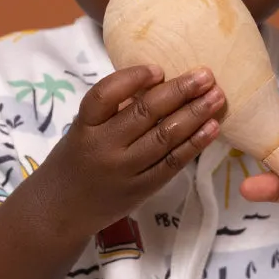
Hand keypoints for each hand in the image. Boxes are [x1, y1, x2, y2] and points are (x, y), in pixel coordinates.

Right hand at [38, 64, 223, 236]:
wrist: (61, 209)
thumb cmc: (78, 155)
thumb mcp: (85, 126)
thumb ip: (115, 106)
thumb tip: (161, 79)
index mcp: (86, 124)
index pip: (105, 94)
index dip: (133, 78)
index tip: (159, 68)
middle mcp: (104, 147)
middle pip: (144, 113)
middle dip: (179, 91)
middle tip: (206, 74)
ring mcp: (124, 171)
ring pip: (164, 137)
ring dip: (194, 114)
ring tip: (216, 96)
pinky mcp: (142, 190)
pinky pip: (172, 163)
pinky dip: (195, 144)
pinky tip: (212, 127)